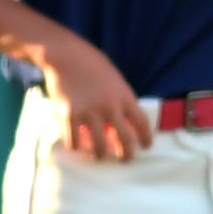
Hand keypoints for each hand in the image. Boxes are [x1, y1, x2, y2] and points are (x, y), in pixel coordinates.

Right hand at [40, 36, 151, 160]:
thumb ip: (119, 102)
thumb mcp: (114, 81)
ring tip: (99, 154)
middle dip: (127, 155)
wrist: (66, 55)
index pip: (143, 124)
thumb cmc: (92, 65)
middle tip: (125, 158)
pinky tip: (79, 143)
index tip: (145, 146)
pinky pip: (74, 142)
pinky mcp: (68, 115)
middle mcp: (109, 107)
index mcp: (125, 96)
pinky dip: (77, 146)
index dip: (147, 138)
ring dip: (101, 155)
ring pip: (99, 148)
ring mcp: (88, 112)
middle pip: (125, 142)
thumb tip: (118, 127)